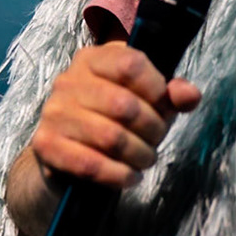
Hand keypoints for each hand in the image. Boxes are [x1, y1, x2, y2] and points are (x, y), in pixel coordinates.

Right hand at [6, 43, 200, 235]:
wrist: (68, 158)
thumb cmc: (113, 121)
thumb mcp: (147, 102)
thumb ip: (171, 95)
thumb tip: (189, 95)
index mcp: (93, 59)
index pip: (131, 63)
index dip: (156, 88)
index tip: (163, 105)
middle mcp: (68, 81)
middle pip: (125, 104)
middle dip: (152, 129)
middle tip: (156, 140)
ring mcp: (54, 113)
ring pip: (111, 137)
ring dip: (139, 154)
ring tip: (145, 159)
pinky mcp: (46, 144)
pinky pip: (90, 164)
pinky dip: (118, 175)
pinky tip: (129, 176)